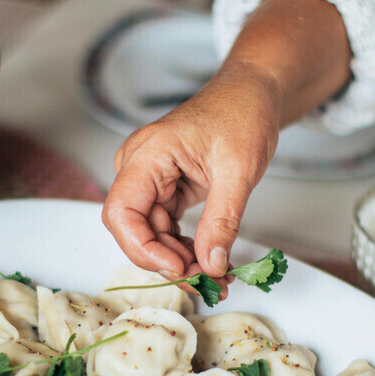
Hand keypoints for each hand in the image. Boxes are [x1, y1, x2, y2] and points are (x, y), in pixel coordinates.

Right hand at [103, 0, 350, 276]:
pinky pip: (166, 229)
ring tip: (215, 277)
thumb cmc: (242, 112)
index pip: (121, 213)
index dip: (143, 249)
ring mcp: (151, 180)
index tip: (179, 268)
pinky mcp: (166, 190)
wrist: (253, 94)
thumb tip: (210, 265)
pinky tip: (209, 262)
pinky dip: (186, 249)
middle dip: (166, 261)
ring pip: (152, 235)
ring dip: (180, 261)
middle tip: (205, 282)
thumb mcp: (238, 170)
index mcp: (147, 154)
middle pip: (134, 230)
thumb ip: (222, 220)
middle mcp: (140, 168)